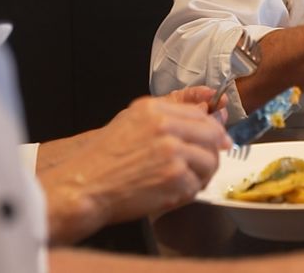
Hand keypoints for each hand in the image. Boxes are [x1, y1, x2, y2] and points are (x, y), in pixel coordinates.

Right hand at [38, 90, 230, 243]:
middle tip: (208, 164)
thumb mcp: (130, 122)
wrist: (84, 186)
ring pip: (209, 161)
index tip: (220, 139)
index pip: (199, 114)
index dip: (214, 128)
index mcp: (154, 110)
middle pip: (211, 135)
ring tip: (186, 182)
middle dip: (214, 151)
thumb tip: (202, 119)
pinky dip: (188, 192)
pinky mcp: (176, 178)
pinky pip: (197, 186)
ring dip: (203, 174)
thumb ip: (164, 117)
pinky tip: (172, 193)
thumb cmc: (102, 160)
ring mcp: (173, 153)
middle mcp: (166, 127)